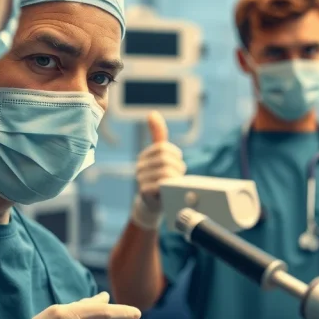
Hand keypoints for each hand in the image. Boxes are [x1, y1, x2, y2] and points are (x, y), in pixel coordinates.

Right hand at [131, 111, 186, 228]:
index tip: (177, 162)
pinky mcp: (145, 193)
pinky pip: (161, 185)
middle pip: (166, 160)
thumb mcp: (161, 156)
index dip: (175, 155)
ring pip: (166, 173)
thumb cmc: (159, 178)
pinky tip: (170, 190)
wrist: (152, 205)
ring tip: (175, 184)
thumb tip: (152, 113)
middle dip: (177, 167)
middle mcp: (140, 166)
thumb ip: (158, 135)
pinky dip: (170, 187)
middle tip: (178, 175)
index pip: (164, 148)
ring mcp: (141, 180)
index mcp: (144, 156)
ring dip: (176, 178)